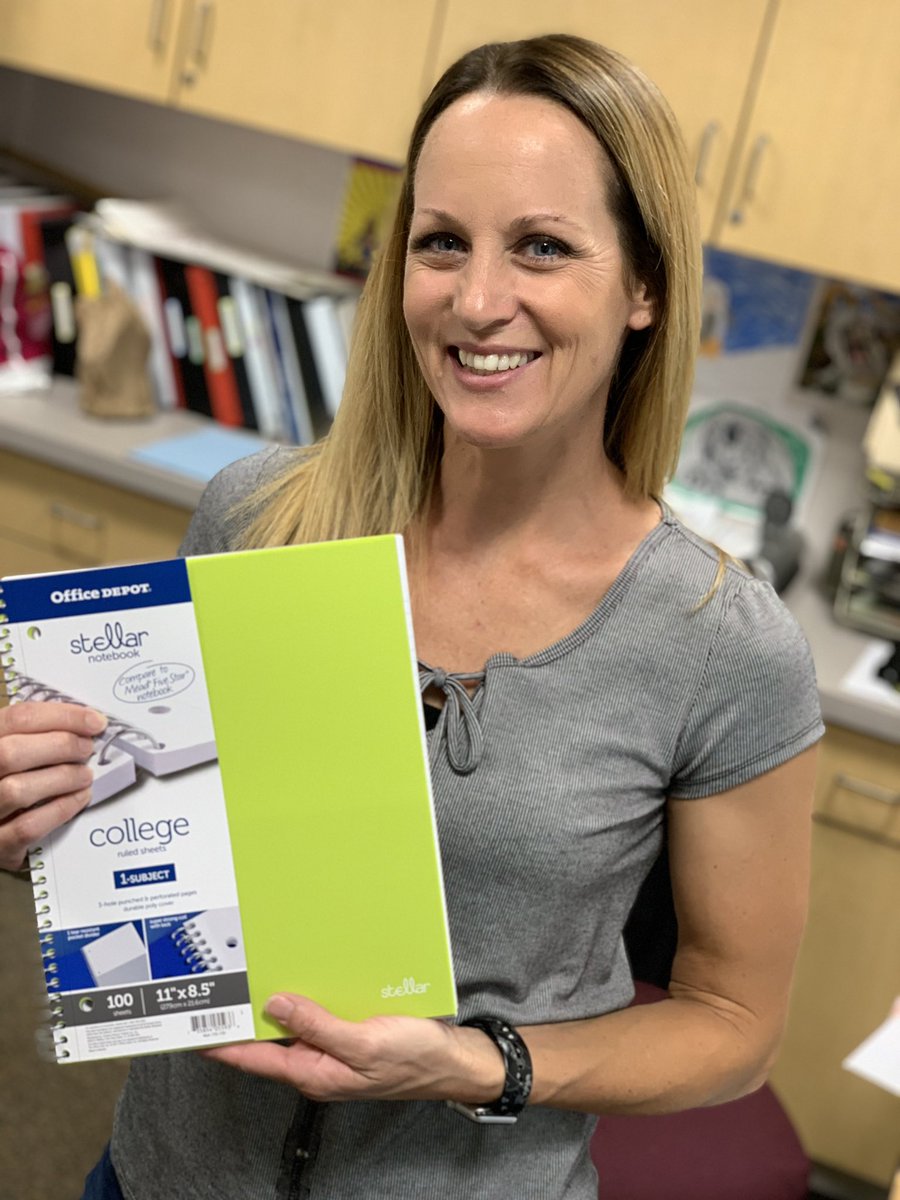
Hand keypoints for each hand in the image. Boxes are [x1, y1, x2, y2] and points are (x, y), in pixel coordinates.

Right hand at [0, 701, 106, 871]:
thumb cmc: (10, 780)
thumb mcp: (16, 750)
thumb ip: (39, 734)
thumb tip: (86, 723)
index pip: (17, 718)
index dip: (61, 716)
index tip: (95, 721)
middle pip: (10, 752)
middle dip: (60, 746)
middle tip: (87, 749)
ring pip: (17, 790)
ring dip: (63, 778)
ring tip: (85, 775)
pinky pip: (27, 827)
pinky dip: (60, 809)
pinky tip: (80, 798)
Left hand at [202, 993, 504, 1104]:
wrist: (452, 1061)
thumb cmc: (413, 1059)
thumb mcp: (365, 1042)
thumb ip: (318, 1025)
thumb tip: (275, 1004)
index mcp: (312, 1072)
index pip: (252, 1059)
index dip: (219, 1043)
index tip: (189, 1025)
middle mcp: (315, 1061)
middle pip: (265, 1040)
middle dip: (239, 1016)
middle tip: (211, 986)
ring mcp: (331, 1046)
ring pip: (289, 1023)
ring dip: (270, 1001)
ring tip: (243, 973)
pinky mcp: (347, 1030)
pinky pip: (315, 1013)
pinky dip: (302, 995)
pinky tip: (297, 972)